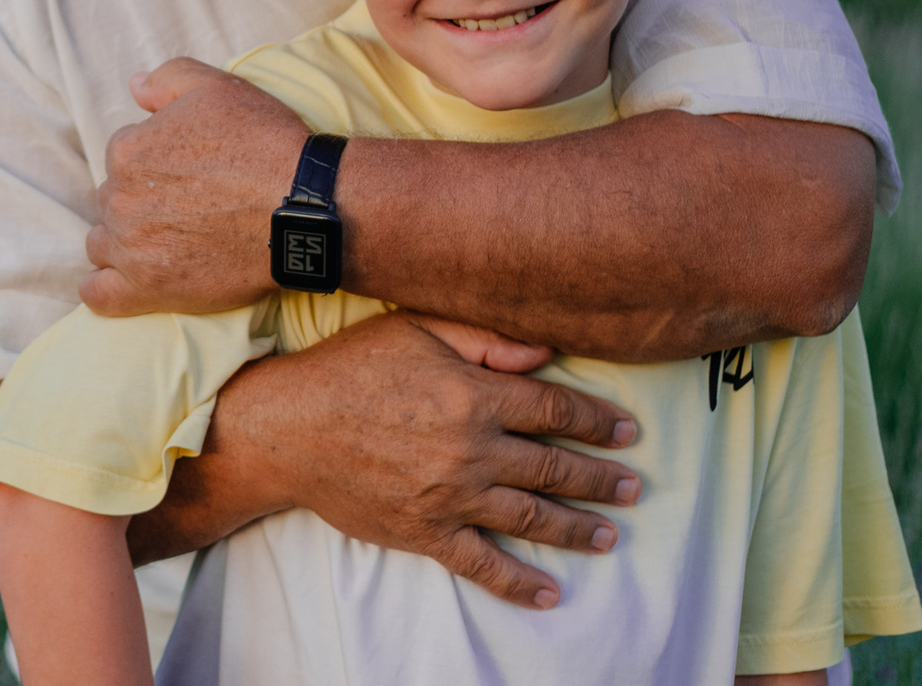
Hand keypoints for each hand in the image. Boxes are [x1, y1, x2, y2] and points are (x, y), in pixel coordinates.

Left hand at [79, 58, 308, 315]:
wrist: (302, 207)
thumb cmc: (265, 143)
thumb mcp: (217, 87)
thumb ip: (167, 79)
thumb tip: (134, 86)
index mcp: (129, 150)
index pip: (123, 155)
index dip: (154, 161)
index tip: (186, 172)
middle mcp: (120, 198)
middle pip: (114, 200)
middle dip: (140, 200)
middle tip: (185, 207)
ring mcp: (132, 247)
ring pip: (105, 243)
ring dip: (125, 241)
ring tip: (165, 243)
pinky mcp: (148, 289)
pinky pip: (99, 294)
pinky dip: (105, 287)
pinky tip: (125, 280)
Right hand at [208, 310, 641, 609]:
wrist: (288, 428)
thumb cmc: (348, 367)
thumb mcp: (414, 328)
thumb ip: (484, 337)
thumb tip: (546, 353)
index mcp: (473, 395)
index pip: (554, 411)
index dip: (596, 421)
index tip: (627, 430)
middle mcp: (471, 450)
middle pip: (553, 468)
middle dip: (600, 479)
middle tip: (634, 488)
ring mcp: (450, 497)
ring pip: (531, 518)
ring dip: (577, 530)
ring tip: (610, 537)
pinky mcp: (426, 532)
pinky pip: (482, 565)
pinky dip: (519, 583)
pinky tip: (549, 593)